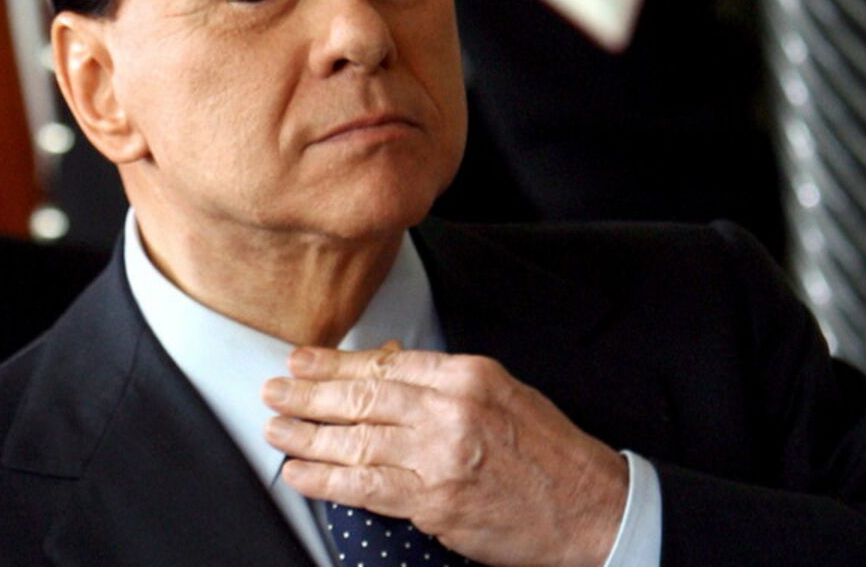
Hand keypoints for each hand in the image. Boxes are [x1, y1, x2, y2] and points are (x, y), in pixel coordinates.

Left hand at [261, 343, 628, 566]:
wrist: (589, 506)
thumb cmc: (550, 452)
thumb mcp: (506, 395)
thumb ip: (448, 383)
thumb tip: (391, 367)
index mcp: (470, 376)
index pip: (388, 363)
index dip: (337, 363)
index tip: (304, 361)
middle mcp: (452, 410)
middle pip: (364, 396)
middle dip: (311, 393)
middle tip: (276, 390)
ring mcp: (441, 457)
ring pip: (357, 440)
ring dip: (308, 436)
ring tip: (277, 430)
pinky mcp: (434, 502)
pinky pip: (365, 487)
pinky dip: (325, 481)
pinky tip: (300, 474)